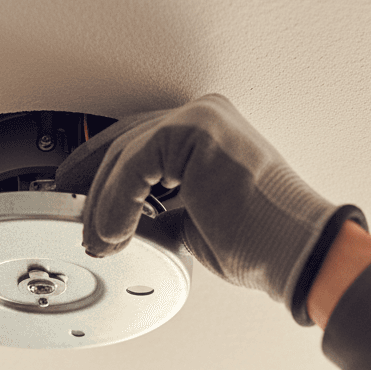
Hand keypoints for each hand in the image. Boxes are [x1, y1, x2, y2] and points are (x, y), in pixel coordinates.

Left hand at [54, 93, 367, 325]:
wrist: (296, 253)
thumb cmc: (261, 241)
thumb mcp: (192, 224)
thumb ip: (157, 212)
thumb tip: (117, 227)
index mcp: (207, 133)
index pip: (137, 144)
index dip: (100, 172)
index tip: (74, 196)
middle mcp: (204, 116)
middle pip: (125, 145)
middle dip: (93, 191)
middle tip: (79, 227)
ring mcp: (201, 119)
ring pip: (124, 154)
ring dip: (102, 204)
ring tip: (100, 241)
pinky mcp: (196, 132)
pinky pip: (133, 164)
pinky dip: (116, 203)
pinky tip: (115, 233)